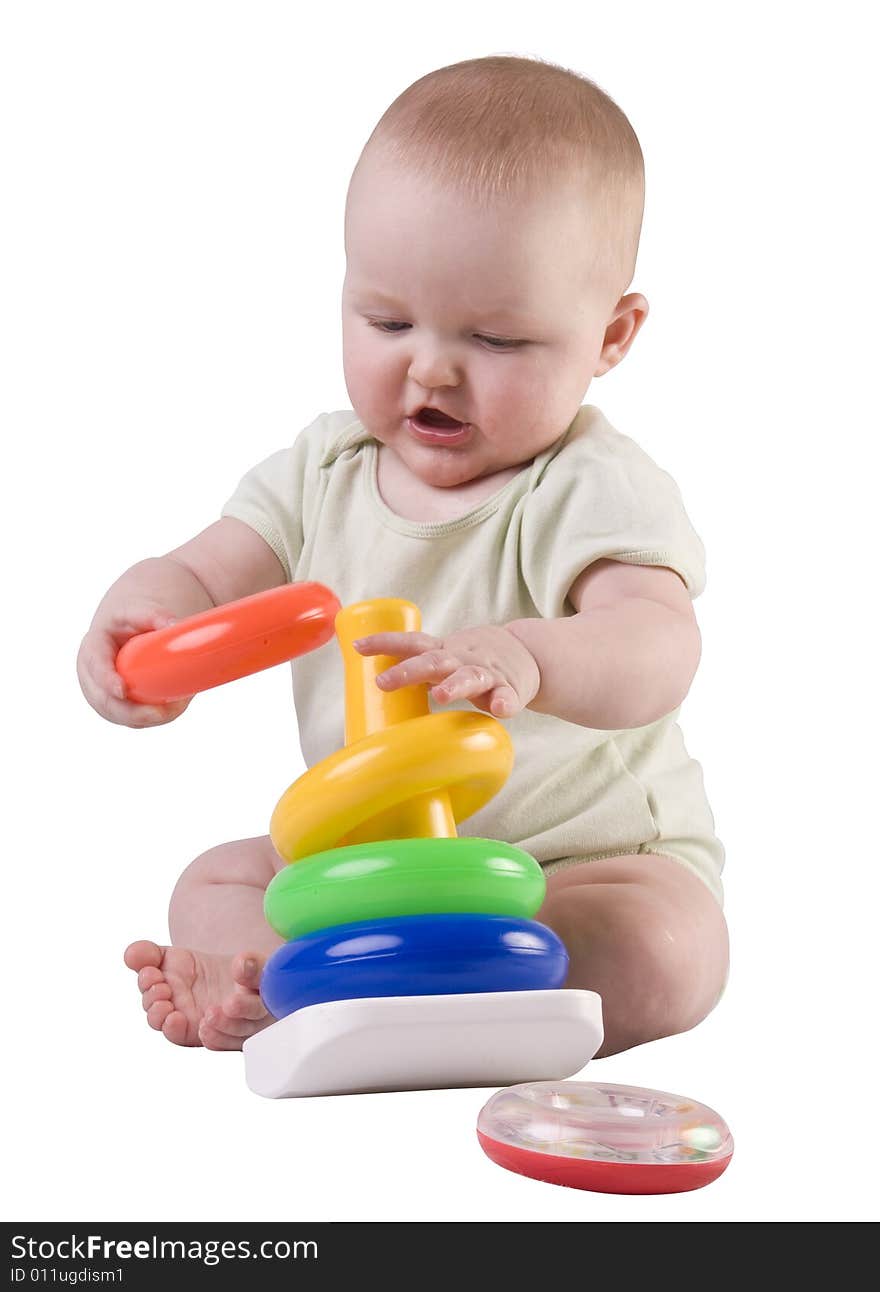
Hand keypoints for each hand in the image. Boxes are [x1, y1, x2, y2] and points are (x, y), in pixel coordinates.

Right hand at [76, 598, 193, 727]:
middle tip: (159, 712)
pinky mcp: (116, 705)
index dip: (106, 680)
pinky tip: (171, 712)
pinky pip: (129, 718)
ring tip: (175, 708)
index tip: (122, 690)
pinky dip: (149, 719)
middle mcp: (91, 676)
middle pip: (104, 701)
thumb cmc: (130, 621)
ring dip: (144, 718)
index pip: (95, 666)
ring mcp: (101, 694)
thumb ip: (154, 616)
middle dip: (130, 711)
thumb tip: (174, 625)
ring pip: (118, 715)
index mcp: (93, 649)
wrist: (126, 630)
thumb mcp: (137, 612)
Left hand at [353, 624, 540, 718]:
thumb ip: (419, 667)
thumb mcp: (446, 657)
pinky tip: (501, 709)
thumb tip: (376, 688)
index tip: (357, 646)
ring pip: (470, 677)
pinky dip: (505, 702)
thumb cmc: (475, 660)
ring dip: (455, 685)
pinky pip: (508, 697)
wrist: (529, 652)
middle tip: (382, 682)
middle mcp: (462, 660)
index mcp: (444, 652)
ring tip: (440, 695)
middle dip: (408, 670)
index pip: (411, 643)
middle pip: (433, 662)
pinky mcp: (511, 689)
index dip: (385, 643)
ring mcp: (488, 674)